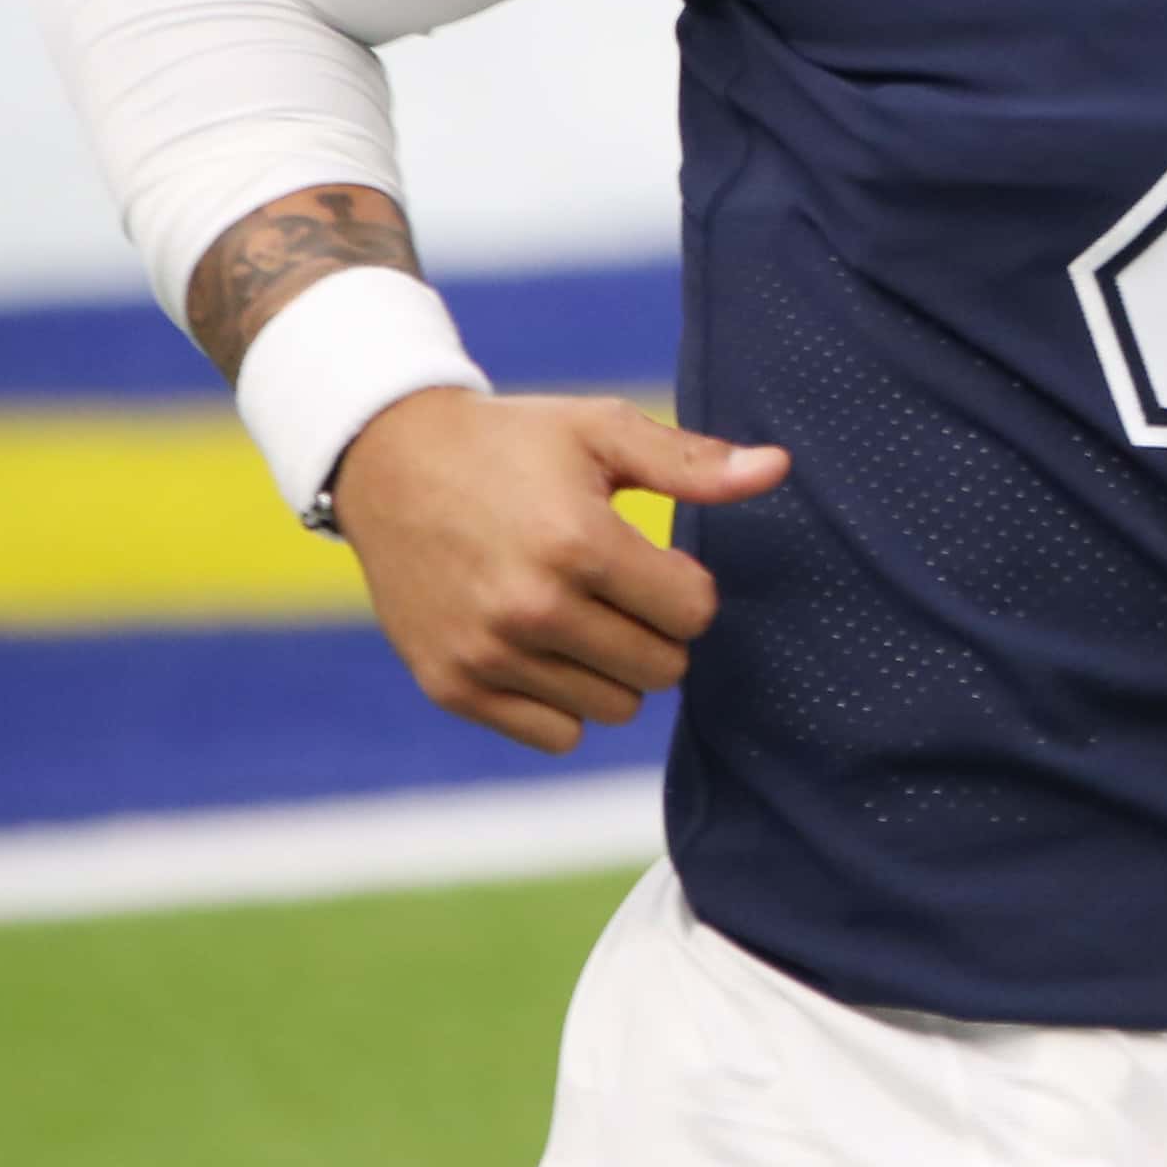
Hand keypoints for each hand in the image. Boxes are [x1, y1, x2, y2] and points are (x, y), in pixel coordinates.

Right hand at [328, 388, 787, 756]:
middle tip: (618, 591)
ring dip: (613, 670)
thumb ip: (692, 463)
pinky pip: (555, 734)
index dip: (687, 587)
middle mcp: (530, 608)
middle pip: (661, 670)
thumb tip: (778, 469)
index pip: (693, 612)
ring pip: (613, 710)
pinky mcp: (452, 685)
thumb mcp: (601, 432)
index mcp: (576, 543)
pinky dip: (563, 702)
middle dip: (657, 632)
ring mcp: (487, 653)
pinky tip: (543, 648)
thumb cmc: (512, 443)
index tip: (655, 562)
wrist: (388, 461)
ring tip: (580, 615)